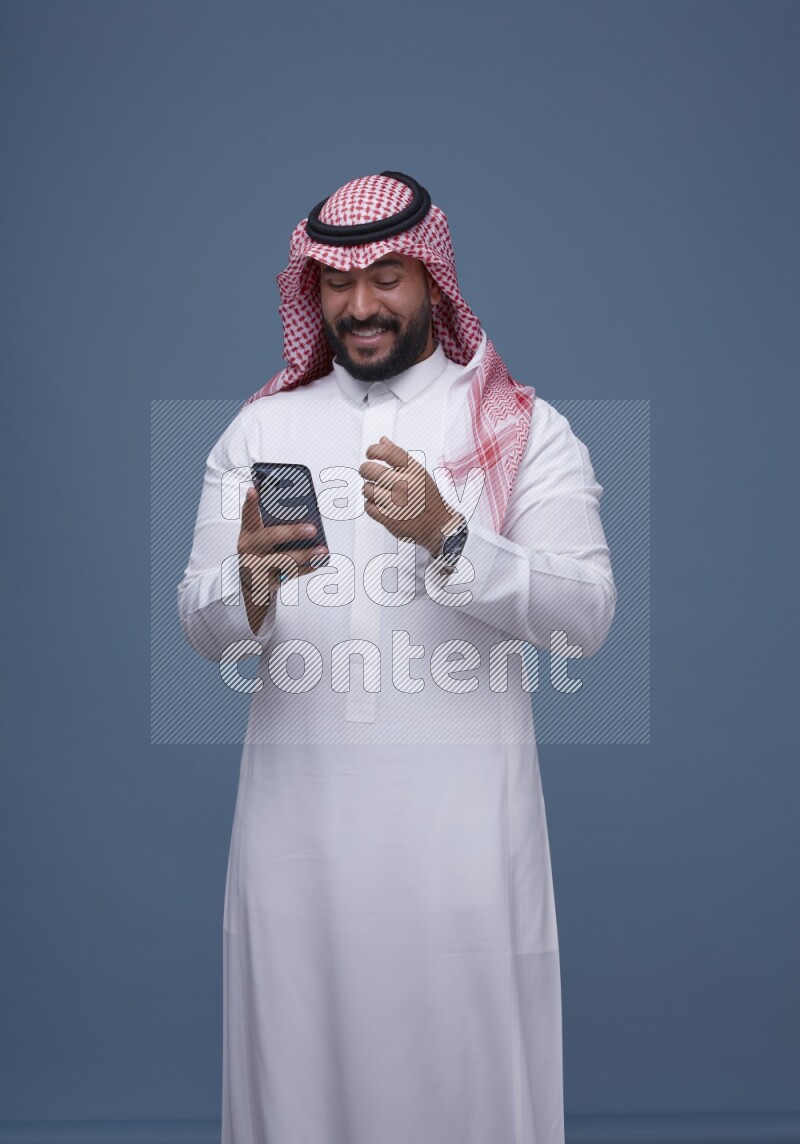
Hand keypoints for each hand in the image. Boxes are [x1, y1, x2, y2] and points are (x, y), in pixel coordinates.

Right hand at [238, 487, 327, 629]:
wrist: (251, 584)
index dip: (250, 503)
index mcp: (248, 533)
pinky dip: (307, 568)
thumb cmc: (260, 553)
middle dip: (293, 532)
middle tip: (313, 529)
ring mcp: (258, 567)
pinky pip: (292, 574)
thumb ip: (271, 523)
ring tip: (322, 550)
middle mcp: (250, 549)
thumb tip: (301, 510)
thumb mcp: (258, 537)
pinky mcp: (269, 582)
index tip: (253, 491)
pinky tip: (318, 562)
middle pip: (271, 538)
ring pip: (284, 560)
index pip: (248, 515)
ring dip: (306, 555)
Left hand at [359, 436, 455, 556]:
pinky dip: (372, 506)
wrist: (438, 525)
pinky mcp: (389, 518)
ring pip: (366, 489)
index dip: (374, 450)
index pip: (387, 452)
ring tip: (380, 493)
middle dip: (365, 470)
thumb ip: (399, 456)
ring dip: (369, 491)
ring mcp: (396, 502)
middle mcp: (405, 484)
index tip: (370, 453)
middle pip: (369, 469)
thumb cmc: (427, 498)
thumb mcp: (418, 472)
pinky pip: (368, 506)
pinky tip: (382, 505)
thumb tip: (382, 440)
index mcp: (413, 471)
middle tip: (368, 473)